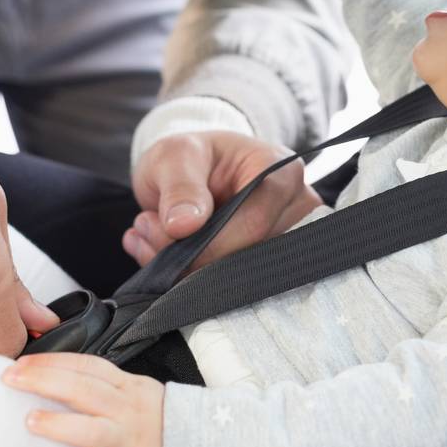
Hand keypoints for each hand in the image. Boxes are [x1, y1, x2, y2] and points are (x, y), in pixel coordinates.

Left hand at [2, 352, 165, 446]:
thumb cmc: (158, 422)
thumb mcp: (136, 392)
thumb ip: (103, 387)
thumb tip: (53, 380)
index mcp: (126, 386)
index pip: (86, 366)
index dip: (51, 361)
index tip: (20, 363)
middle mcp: (127, 410)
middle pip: (84, 389)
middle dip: (45, 380)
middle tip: (12, 379)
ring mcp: (129, 442)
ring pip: (92, 430)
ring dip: (59, 424)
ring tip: (30, 421)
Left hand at [125, 129, 323, 270]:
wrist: (191, 173)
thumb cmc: (189, 157)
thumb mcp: (173, 156)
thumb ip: (179, 186)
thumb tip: (184, 225)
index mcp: (280, 169)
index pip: (254, 224)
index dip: (209, 244)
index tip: (169, 237)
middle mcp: (297, 205)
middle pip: (251, 255)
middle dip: (193, 258)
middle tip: (150, 231)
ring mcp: (290, 237)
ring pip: (242, 279)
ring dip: (188, 271)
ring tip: (155, 236)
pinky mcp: (274, 265)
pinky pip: (237, 290)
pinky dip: (193, 281)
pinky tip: (167, 255)